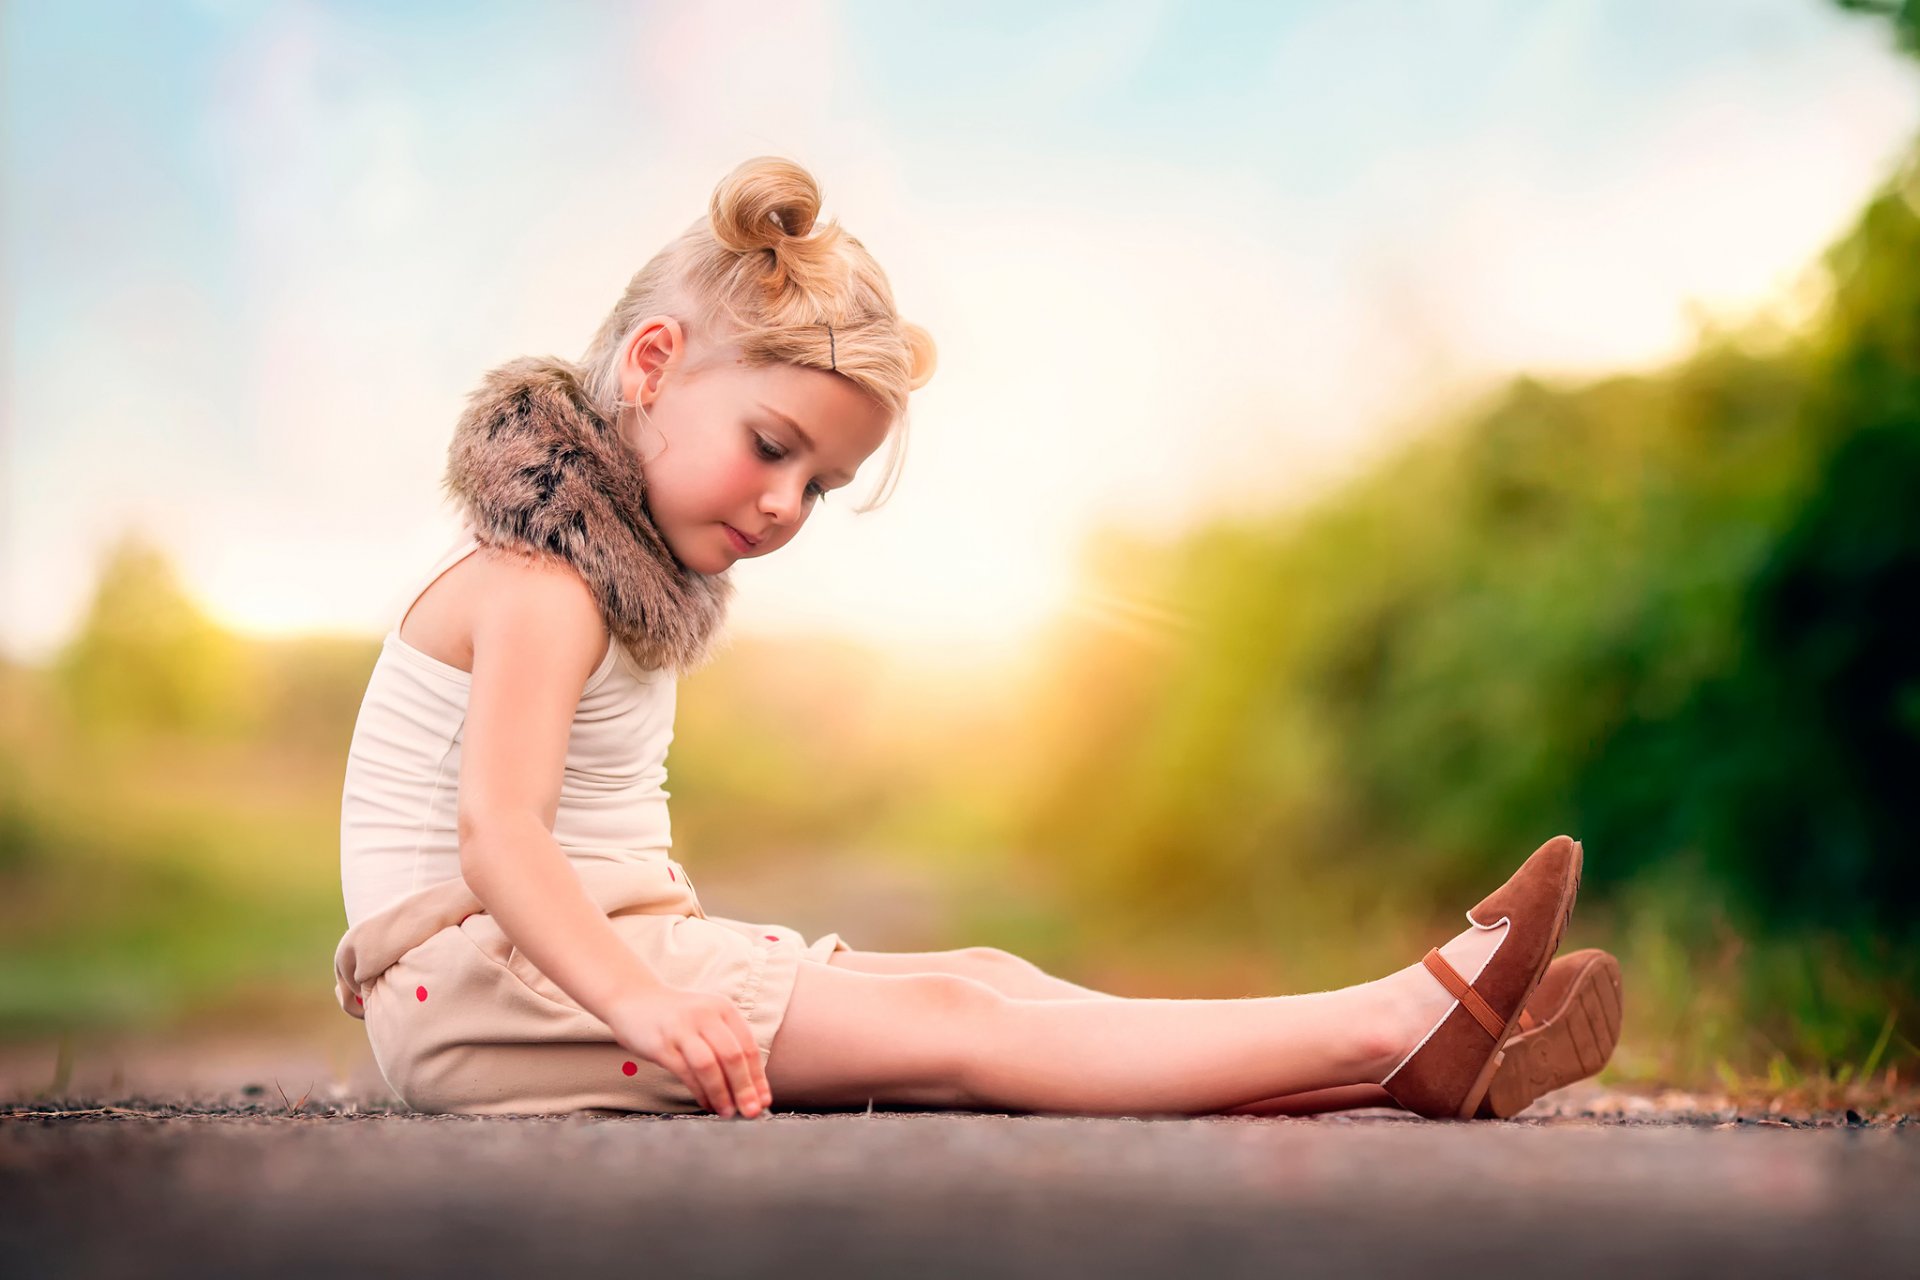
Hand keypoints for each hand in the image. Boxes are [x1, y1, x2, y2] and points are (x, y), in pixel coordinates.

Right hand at [605, 985, 772, 1117]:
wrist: (633, 998)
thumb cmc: (677, 1018)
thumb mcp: (707, 1020)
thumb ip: (726, 1045)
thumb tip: (751, 1086)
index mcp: (723, 1008)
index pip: (748, 1046)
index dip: (758, 1076)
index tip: (764, 1100)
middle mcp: (705, 1014)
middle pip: (732, 1056)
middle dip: (744, 1088)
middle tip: (751, 1112)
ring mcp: (682, 1028)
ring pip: (710, 1065)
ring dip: (722, 1093)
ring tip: (728, 1112)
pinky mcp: (661, 1043)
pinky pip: (686, 1072)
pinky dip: (700, 1091)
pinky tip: (706, 1103)